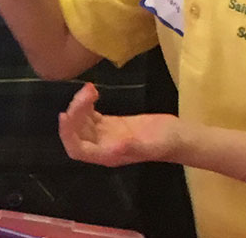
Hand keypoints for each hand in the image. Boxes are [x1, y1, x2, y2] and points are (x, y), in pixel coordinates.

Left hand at [58, 83, 182, 166]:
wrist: (179, 136)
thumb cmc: (167, 143)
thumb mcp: (151, 145)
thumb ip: (132, 147)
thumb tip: (114, 147)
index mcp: (108, 156)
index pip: (78, 150)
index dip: (68, 135)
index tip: (66, 115)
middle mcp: (102, 147)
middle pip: (77, 133)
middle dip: (75, 113)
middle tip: (85, 93)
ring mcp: (105, 135)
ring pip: (82, 122)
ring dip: (80, 105)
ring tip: (91, 89)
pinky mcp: (110, 124)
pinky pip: (91, 115)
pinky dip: (87, 103)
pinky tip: (93, 90)